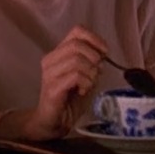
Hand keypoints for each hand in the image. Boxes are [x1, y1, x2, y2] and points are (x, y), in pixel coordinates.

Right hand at [4, 26, 107, 140]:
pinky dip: (85, 83)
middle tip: (97, 73)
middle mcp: (50, 60)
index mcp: (58, 53)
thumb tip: (103, 55)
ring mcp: (49, 74)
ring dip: (91, 73)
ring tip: (89, 84)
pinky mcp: (52, 88)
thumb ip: (92, 64)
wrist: (53, 122)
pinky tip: (82, 91)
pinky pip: (75, 76)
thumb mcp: (85, 77)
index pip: (76, 31)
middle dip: (94, 58)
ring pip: (77, 60)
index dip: (94, 39)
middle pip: (77, 45)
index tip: (104, 52)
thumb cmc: (69, 100)